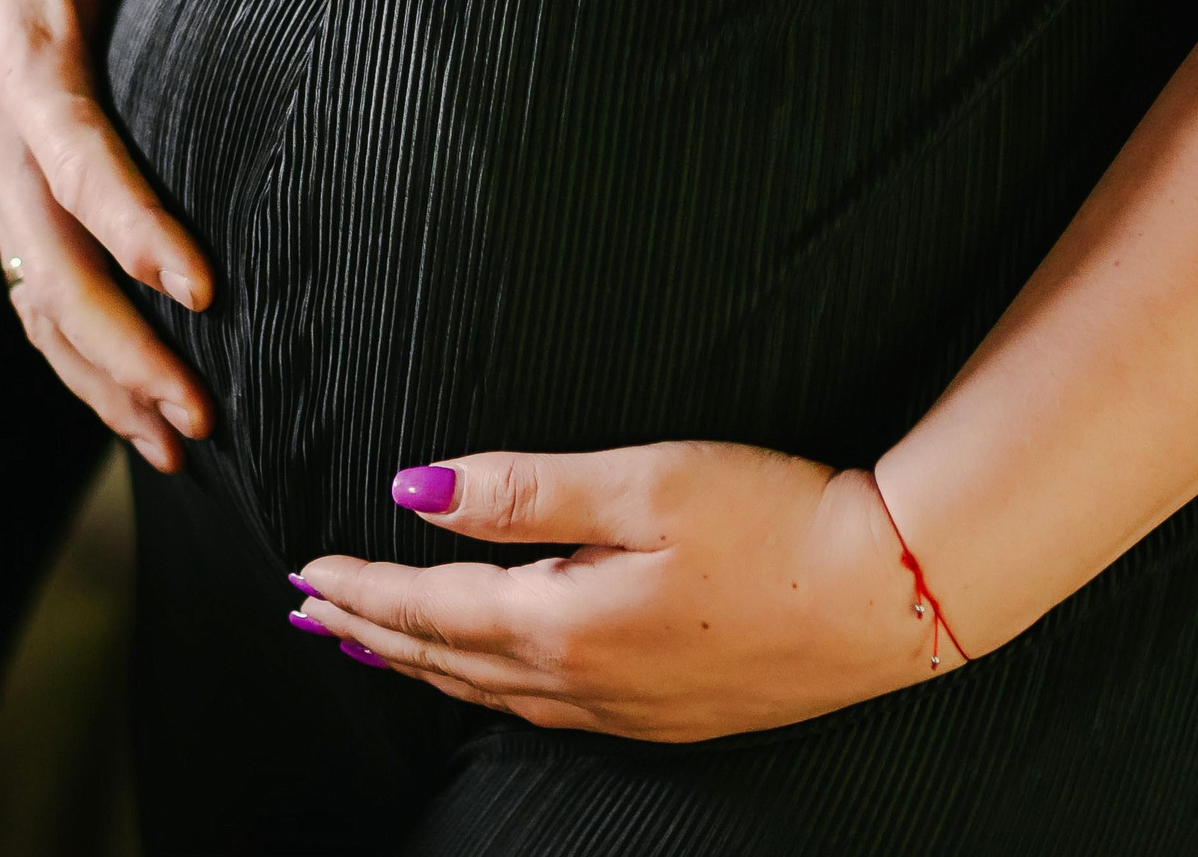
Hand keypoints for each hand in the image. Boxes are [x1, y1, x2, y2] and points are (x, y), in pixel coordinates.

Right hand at [0, 0, 217, 472]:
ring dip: (103, 381)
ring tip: (179, 443)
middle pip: (52, 272)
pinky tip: (138, 419)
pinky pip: (35, 304)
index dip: (135, 229)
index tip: (200, 287)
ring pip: (38, 309)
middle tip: (201, 412)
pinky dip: (81, 369)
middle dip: (124, 350)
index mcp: (23, 77)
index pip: (80, 165)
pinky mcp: (3, 211)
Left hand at [293, 443, 957, 741]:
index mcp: (563, 624)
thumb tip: (414, 493)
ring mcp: (628, 711)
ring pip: (490, 694)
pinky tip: (491, 681)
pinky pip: (544, 712)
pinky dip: (487, 690)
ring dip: (420, 667)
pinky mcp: (671, 716)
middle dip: (369, 634)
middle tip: (309, 614)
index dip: (361, 587)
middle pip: (444, 662)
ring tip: (374, 649)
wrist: (893, 597)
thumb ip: (524, 491)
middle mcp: (583, 684)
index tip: (304, 571)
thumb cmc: (777, 521)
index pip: (430, 607)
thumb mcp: (644, 481)